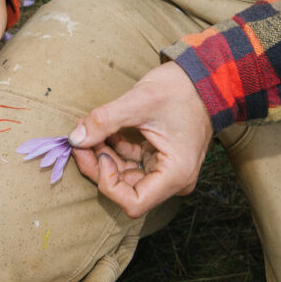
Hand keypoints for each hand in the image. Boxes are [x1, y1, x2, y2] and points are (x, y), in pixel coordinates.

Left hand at [70, 62, 212, 218]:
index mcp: (175, 174)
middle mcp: (172, 179)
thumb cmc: (181, 90)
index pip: (133, 202)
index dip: (107, 183)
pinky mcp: (158, 159)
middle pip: (124, 189)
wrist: (205, 78)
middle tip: (80, 139)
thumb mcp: (138, 102)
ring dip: (102, 155)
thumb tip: (75, 139)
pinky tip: (101, 129)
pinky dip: (112, 148)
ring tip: (88, 129)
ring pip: (123, 176)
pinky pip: (129, 162)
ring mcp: (165, 170)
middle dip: (98, 166)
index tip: (97, 153)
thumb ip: (104, 122)